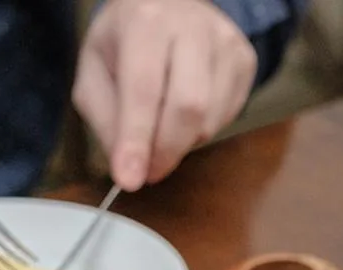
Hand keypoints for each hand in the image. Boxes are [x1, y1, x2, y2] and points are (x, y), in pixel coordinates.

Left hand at [73, 0, 257, 191]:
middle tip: (150, 172)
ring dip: (184, 141)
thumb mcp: (95, 70)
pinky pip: (228, 116)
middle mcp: (192, 26)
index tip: (131, 180)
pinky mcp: (246, 59)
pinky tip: (187, 110)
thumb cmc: (127, 41)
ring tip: (165, 127)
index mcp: (145, 22)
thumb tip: (128, 169)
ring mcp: (226, 42)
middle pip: (188, 107)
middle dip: (166, 151)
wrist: (171, 2)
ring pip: (210, 119)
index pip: (144, 89)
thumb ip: (105, 118)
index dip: (137, 139)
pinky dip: (204, 128)